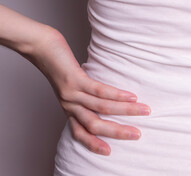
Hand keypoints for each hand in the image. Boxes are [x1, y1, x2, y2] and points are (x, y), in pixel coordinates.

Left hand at [25, 28, 150, 155]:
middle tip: (137, 134)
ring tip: (143, 110)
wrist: (40, 46)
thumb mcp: (71, 84)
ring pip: (101, 108)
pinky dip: (117, 95)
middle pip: (94, 125)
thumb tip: (105, 96)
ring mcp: (72, 93)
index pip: (80, 132)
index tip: (109, 152)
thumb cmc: (59, 63)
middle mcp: (69, 104)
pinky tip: (131, 96)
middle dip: (117, 131)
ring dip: (125, 111)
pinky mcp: (75, 79)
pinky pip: (99, 91)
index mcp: (69, 108)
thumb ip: (84, 93)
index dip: (93, 143)